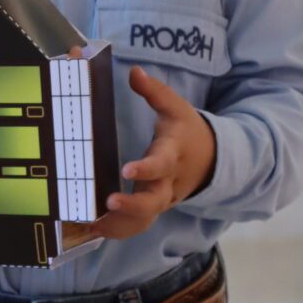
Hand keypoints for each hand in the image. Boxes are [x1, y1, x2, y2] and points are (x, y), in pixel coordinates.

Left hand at [65, 63, 215, 244]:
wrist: (209, 161)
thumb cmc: (185, 132)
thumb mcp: (176, 107)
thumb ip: (155, 92)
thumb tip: (134, 71)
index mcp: (171, 155)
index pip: (160, 164)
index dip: (146, 169)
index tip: (127, 170)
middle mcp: (166, 183)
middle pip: (153, 202)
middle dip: (132, 205)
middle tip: (109, 203)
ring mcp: (159, 200)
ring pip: (143, 220)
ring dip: (119, 225)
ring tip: (93, 225)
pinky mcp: (151, 210)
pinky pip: (136, 225)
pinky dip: (116, 231)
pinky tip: (93, 229)